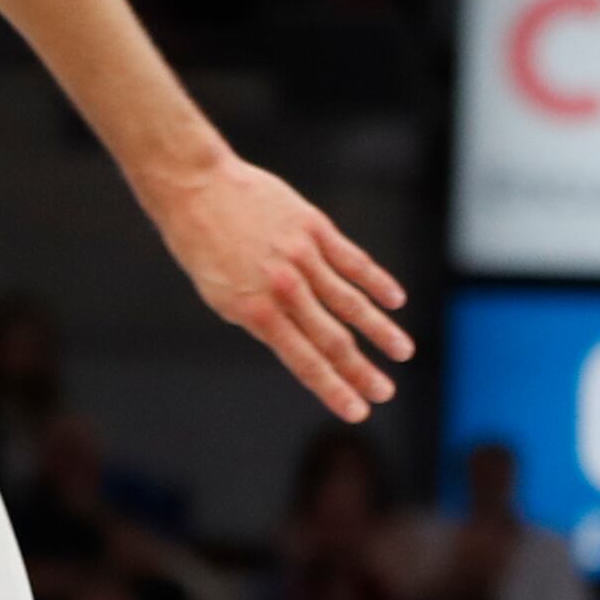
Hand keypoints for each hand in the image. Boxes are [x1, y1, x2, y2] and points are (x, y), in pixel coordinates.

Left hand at [139, 149, 408, 420]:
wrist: (196, 187)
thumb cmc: (201, 246)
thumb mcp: (219, 294)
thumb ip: (259, 318)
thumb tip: (294, 341)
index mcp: (255, 311)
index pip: (302, 360)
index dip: (332, 389)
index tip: (357, 411)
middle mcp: (283, 288)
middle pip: (332, 338)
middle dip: (360, 371)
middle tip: (386, 393)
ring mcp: (302, 256)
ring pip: (350, 301)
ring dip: (380, 330)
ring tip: (403, 353)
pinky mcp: (314, 228)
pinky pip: (352, 260)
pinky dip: (376, 282)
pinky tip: (395, 301)